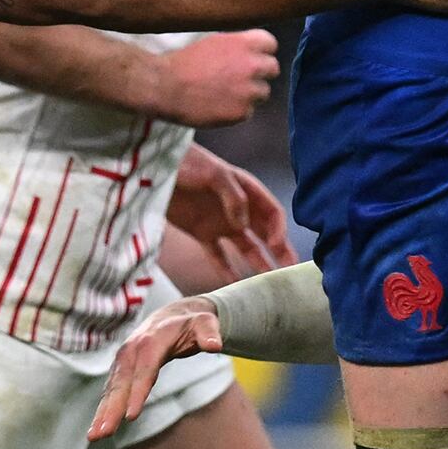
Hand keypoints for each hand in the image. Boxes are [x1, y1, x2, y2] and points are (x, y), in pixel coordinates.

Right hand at [89, 295, 223, 440]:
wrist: (171, 317)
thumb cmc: (191, 324)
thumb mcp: (205, 324)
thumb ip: (210, 333)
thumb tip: (216, 345)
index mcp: (152, 340)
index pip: (145, 369)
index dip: (138, 392)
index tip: (130, 416)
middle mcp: (132, 350)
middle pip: (122, 383)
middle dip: (111, 408)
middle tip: (103, 433)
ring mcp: (124, 361)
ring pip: (112, 390)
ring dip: (102, 413)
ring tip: (94, 436)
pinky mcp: (121, 371)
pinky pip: (111, 392)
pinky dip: (103, 410)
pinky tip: (97, 430)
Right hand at [153, 30, 281, 126]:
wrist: (166, 86)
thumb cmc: (185, 62)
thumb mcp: (215, 42)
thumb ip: (238, 46)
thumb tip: (252, 52)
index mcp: (245, 43)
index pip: (271, 44)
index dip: (261, 52)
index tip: (253, 57)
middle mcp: (252, 65)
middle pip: (273, 69)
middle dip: (260, 73)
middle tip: (243, 78)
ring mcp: (249, 91)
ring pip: (263, 92)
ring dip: (250, 94)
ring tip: (226, 93)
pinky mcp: (242, 112)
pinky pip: (248, 112)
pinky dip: (237, 110)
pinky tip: (219, 105)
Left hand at [165, 145, 290, 280]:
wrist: (156, 166)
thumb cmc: (187, 162)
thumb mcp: (213, 173)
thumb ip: (232, 196)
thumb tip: (243, 224)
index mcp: (247, 190)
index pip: (272, 213)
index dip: (278, 230)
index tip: (276, 246)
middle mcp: (239, 208)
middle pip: (265, 233)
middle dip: (279, 252)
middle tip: (291, 271)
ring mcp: (221, 222)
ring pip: (246, 247)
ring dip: (258, 264)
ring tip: (268, 284)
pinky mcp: (201, 232)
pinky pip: (218, 255)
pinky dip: (226, 270)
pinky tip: (235, 286)